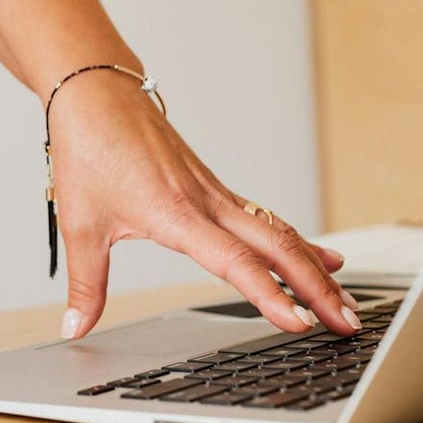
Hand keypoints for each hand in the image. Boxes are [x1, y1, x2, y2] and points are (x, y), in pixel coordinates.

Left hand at [49, 71, 356, 339]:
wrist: (96, 93)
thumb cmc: (89, 148)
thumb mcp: (78, 224)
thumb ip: (85, 285)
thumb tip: (75, 329)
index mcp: (176, 212)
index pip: (235, 261)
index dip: (270, 295)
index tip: (300, 324)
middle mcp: (207, 201)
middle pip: (276, 247)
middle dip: (317, 288)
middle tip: (347, 324)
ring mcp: (215, 192)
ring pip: (279, 232)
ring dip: (315, 268)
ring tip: (345, 302)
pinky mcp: (214, 187)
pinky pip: (267, 218)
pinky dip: (298, 242)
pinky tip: (321, 258)